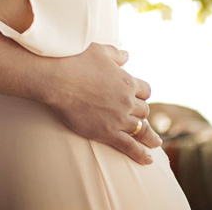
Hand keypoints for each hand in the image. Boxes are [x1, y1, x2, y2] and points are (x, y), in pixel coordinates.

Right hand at [40, 43, 161, 163]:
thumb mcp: (99, 51)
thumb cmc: (74, 60)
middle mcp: (127, 101)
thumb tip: (128, 55)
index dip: (142, 94)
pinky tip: (148, 160)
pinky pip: (129, 146)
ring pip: (142, 129)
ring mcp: (118, 118)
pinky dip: (140, 154)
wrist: (57, 78)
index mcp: (126, 81)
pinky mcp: (107, 132)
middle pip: (143, 110)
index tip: (138, 97)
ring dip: (150, 137)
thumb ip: (116, 54)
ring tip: (154, 142)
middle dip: (141, 113)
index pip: (145, 90)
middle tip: (138, 118)